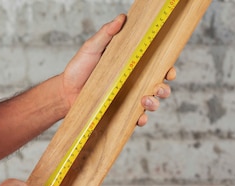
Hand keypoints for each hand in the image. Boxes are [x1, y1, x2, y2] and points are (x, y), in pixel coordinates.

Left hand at [61, 15, 175, 126]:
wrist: (65, 92)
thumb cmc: (79, 69)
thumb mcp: (92, 47)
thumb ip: (106, 33)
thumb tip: (122, 18)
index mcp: (132, 66)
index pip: (156, 67)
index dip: (167, 69)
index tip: (169, 70)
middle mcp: (134, 83)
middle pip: (159, 87)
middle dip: (164, 89)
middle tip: (157, 87)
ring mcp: (128, 100)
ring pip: (152, 104)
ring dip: (154, 103)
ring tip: (144, 100)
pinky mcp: (120, 114)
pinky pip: (136, 119)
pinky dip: (141, 120)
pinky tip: (138, 118)